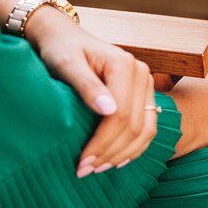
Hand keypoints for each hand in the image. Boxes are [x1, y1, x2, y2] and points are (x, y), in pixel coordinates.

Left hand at [25, 8, 157, 176]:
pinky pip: (147, 126)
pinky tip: (118, 160)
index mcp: (125, 65)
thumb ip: (87, 86)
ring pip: (146, 129)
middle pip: (135, 125)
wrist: (65, 37)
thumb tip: (109, 111)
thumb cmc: (60, 49)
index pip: (121, 114)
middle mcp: (142, 74)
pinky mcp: (144, 94)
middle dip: (111, 152)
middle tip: (86, 171)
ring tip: (99, 168)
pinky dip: (135, 147)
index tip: (82, 162)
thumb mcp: (66, 64)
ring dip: (124, 154)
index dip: (103, 142)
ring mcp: (146, 84)